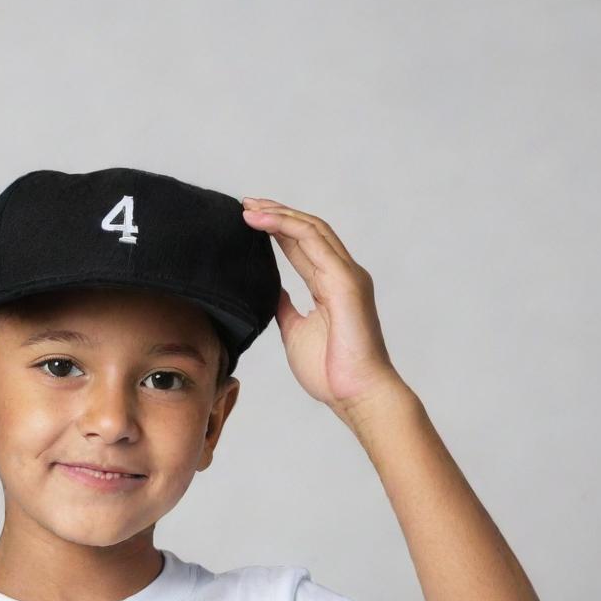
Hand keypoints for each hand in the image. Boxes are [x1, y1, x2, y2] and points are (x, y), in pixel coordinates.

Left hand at [241, 197, 406, 420]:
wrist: (356, 396)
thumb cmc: (331, 372)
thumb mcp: (295, 331)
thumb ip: (285, 307)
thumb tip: (272, 292)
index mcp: (330, 285)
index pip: (302, 245)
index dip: (276, 228)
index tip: (247, 218)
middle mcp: (342, 274)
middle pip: (307, 229)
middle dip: (275, 213)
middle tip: (244, 203)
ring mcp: (346, 275)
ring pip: (311, 229)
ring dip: (278, 215)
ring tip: (248, 207)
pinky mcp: (345, 282)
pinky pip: (314, 242)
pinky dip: (286, 227)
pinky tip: (262, 222)